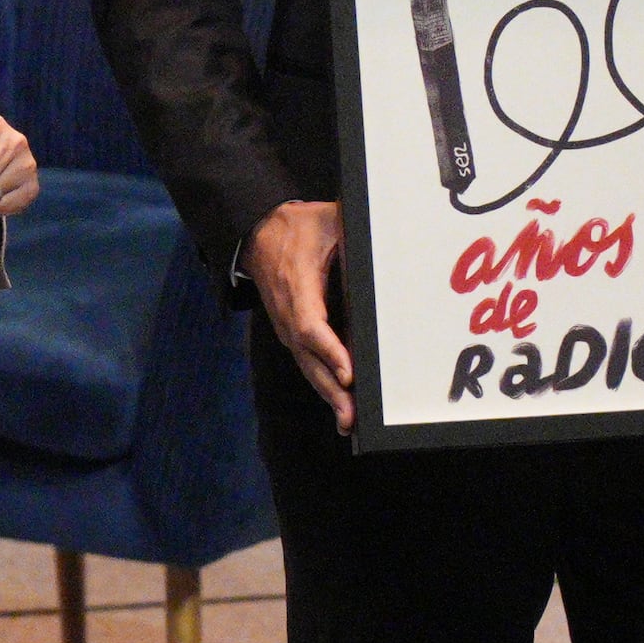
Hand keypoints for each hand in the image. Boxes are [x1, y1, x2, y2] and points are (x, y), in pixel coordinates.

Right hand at [246, 199, 355, 429]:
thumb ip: (353, 237)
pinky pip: (308, 361)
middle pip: (308, 358)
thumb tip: (386, 250)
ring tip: (348, 422)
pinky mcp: (292, 332)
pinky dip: (324, 385)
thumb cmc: (297, 227)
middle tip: (351, 416)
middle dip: (330, 389)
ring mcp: (287, 327)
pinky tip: (341, 405)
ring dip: (328, 395)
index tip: (348, 372)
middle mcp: (288, 314)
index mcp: (297, 286)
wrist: (258, 233)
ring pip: (308, 365)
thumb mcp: (328, 220)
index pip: (311, 325)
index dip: (329, 350)